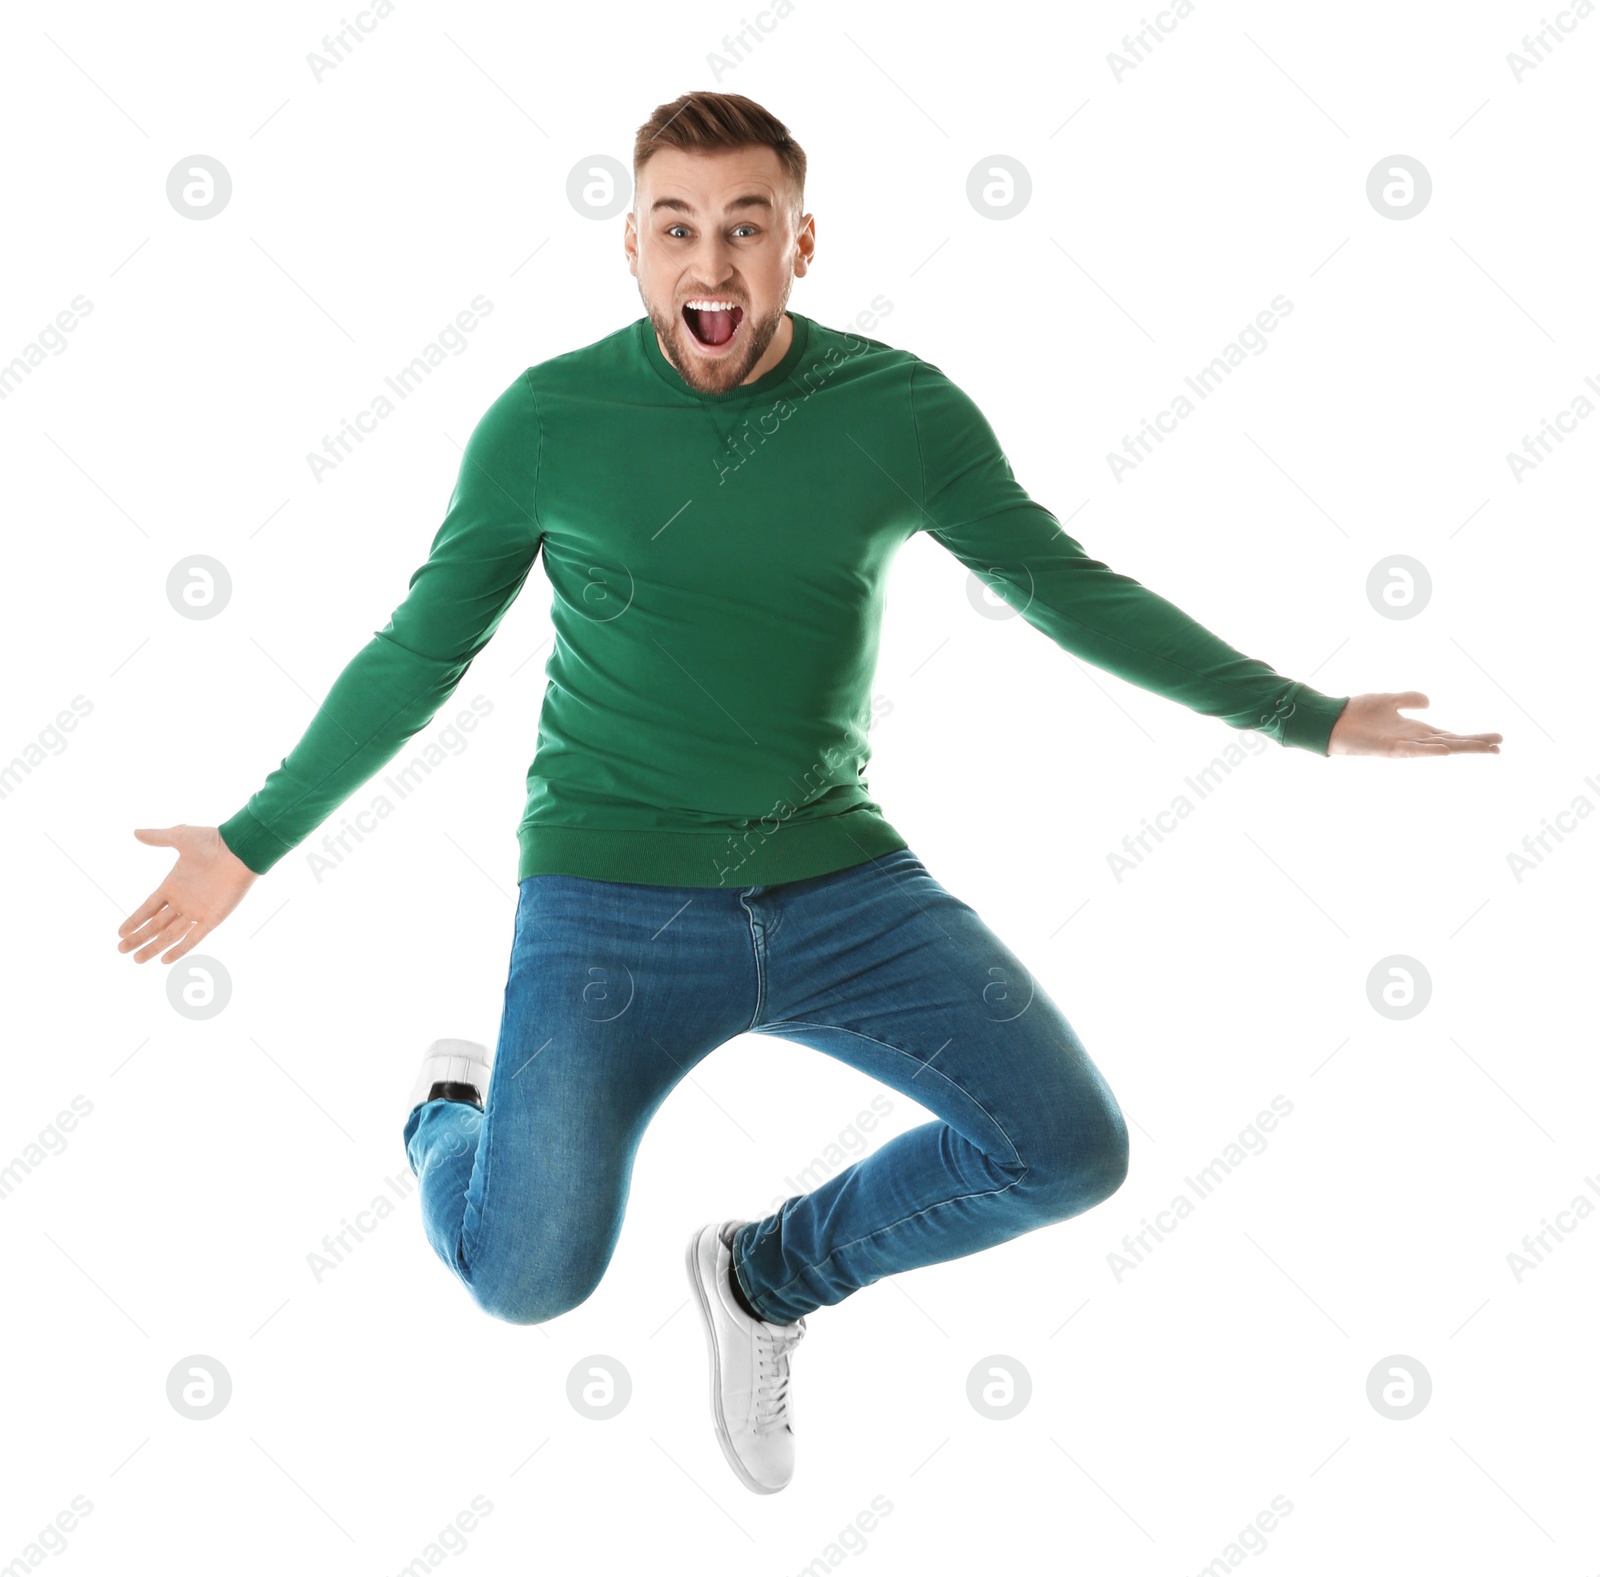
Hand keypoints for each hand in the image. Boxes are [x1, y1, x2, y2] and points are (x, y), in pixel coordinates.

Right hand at [118, 824, 259, 963]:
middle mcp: (183, 902)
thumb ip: (158, 838)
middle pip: (156, 925)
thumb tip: (135, 832)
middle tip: (121, 950)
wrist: (240, 849)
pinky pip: (194, 938)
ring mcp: (197, 911)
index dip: (135, 920)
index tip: (120, 932)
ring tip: (136, 959)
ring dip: (154, 947)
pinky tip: (164, 960)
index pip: (148, 908)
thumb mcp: (180, 837)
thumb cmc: (213, 841)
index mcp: (173, 886)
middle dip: (139, 938)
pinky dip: (180, 949)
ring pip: (170, 934)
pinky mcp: (212, 918)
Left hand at [1327, 692, 1501, 757]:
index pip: (1451, 734)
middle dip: (1475, 745)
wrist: (1331, 720)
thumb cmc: (1356, 713)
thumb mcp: (1389, 700)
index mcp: (1415, 730)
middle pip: (1451, 742)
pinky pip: (1412, 751)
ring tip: (1485, 749)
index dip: (1473, 737)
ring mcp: (1402, 746)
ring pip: (1438, 748)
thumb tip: (1430, 701)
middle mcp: (1413, 740)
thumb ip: (1409, 699)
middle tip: (1500, 747)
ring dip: (1461, 748)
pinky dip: (1429, 750)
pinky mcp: (1387, 749)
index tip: (1497, 739)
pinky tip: (1446, 750)